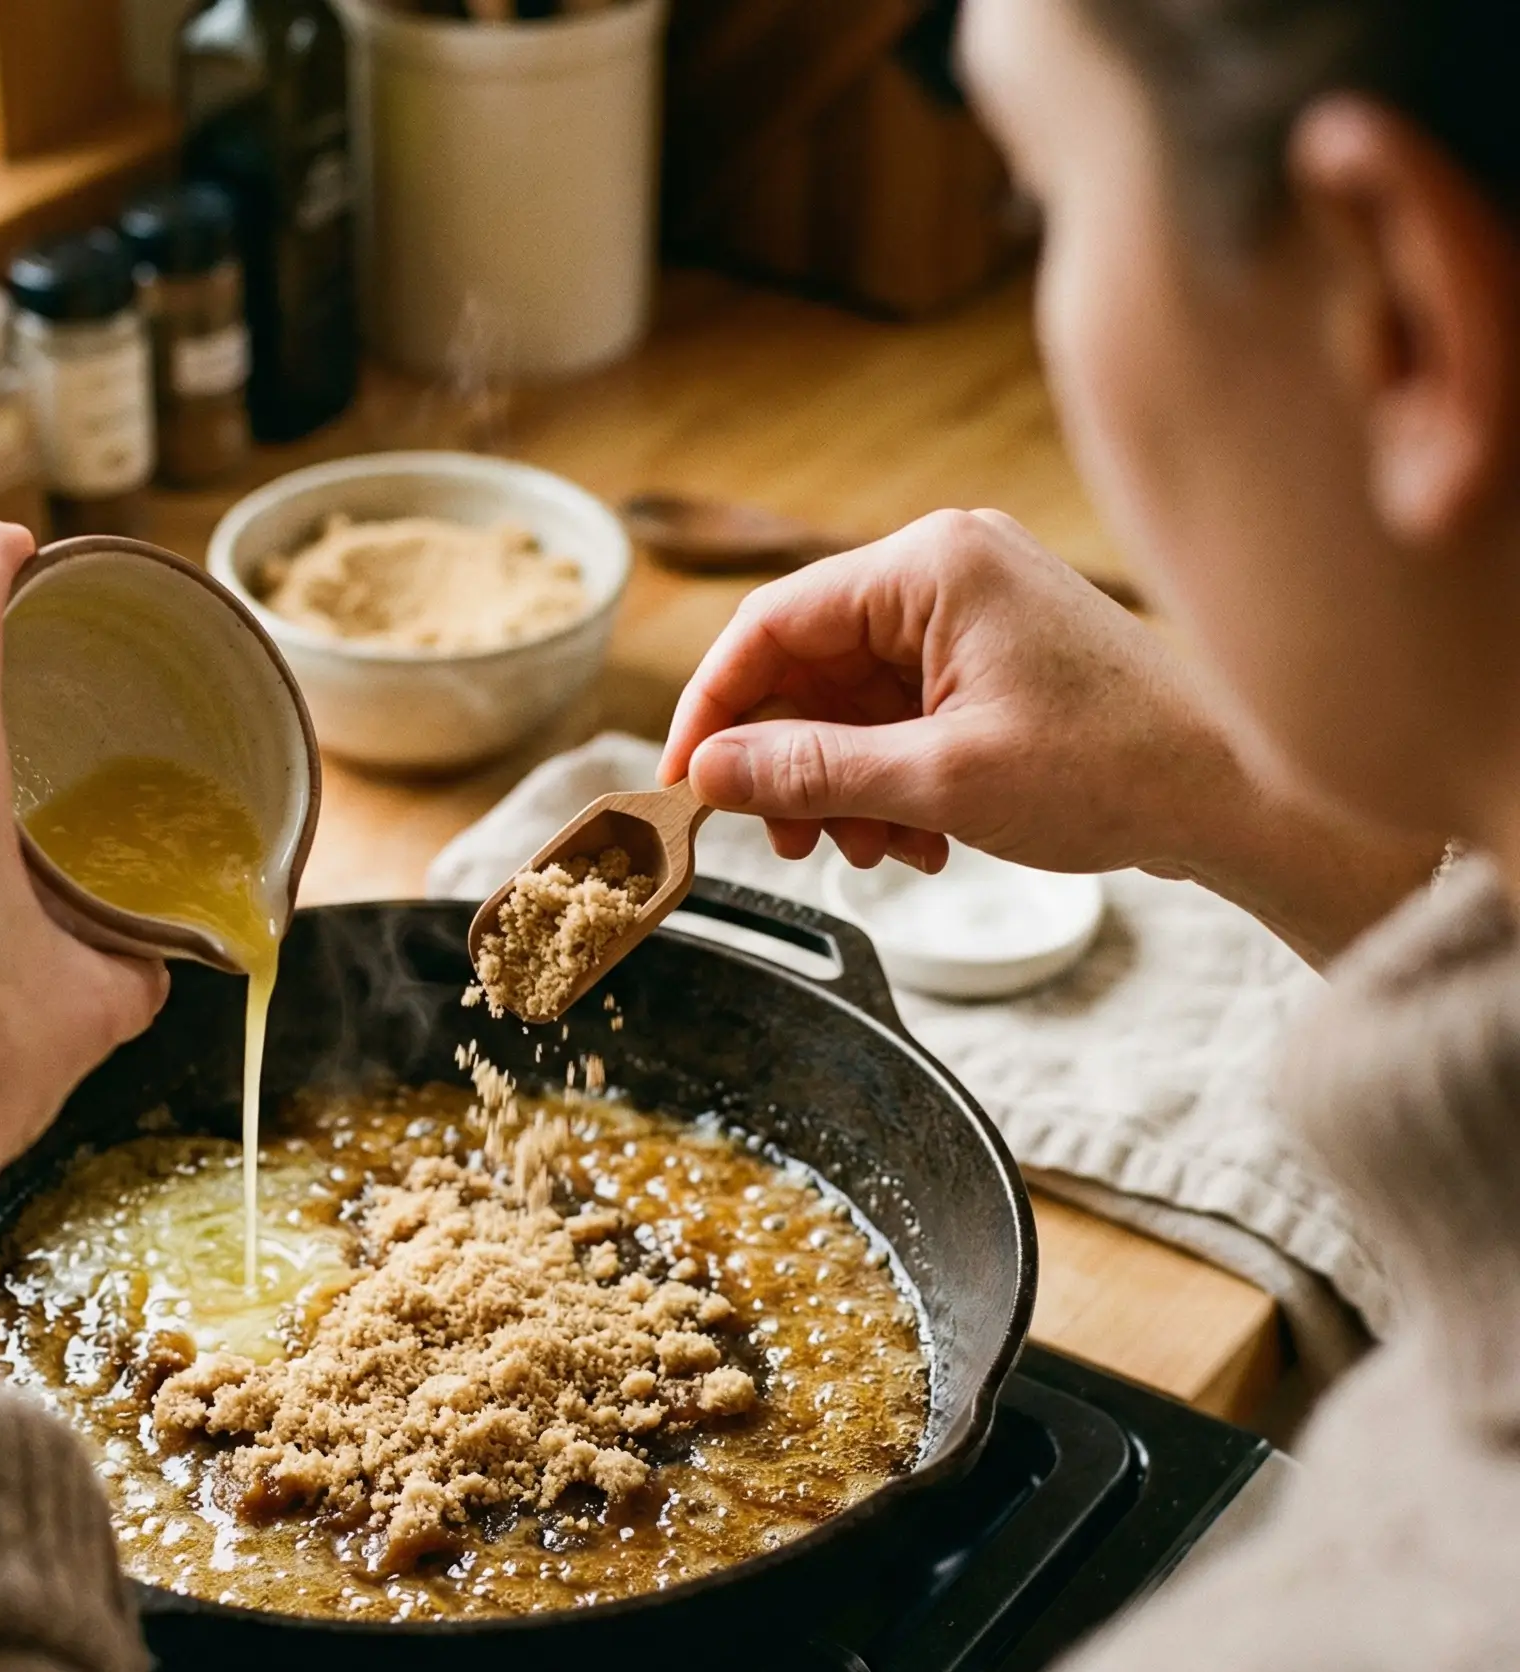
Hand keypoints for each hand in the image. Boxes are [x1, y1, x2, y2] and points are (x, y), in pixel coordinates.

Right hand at [658, 511, 1441, 958]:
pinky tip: (922, 836)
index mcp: (930, 566)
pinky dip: (893, 778)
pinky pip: (903, 713)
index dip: (713, 708)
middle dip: (792, 763)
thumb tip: (708, 773)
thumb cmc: (1112, 769)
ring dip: (846, 784)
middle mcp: (946, 570)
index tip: (685, 783)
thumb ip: (810, 772)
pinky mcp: (995, 655)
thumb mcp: (938, 781)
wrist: (1239, 792)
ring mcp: (975, 611)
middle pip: (810, 666)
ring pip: (853, 700)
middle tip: (790, 843)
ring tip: (876, 850)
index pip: (771, 625)